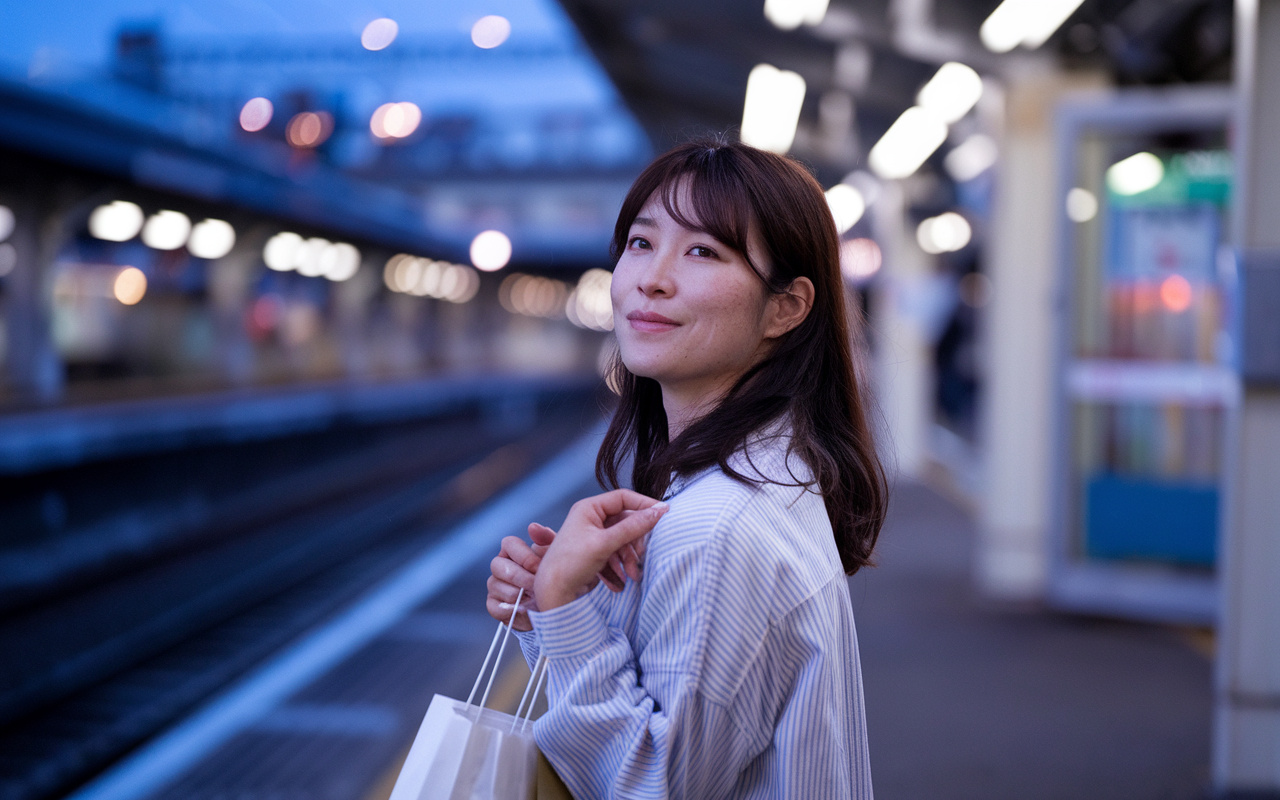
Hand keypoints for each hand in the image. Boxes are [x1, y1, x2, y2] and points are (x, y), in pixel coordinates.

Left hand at [486, 509, 652, 630]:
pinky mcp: (594, 554)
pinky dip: (619, 568)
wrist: (552, 594)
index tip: (664, 515)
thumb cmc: (571, 563)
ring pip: (622, 541)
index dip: (644, 505)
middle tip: (642, 556)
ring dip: (629, 559)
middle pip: (626, 522)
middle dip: (635, 542)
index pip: (624, 498)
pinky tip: (618, 583)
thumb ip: (634, 526)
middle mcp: (591, 519)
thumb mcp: (605, 543)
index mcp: (589, 508)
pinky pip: (614, 555)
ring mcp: (592, 536)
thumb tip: (659, 510)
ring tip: (631, 576)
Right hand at [487, 522, 554, 631]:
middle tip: (537, 587)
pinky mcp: (494, 606)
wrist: (558, 607)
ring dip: (518, 595)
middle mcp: (500, 566)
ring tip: (535, 600)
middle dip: (520, 577)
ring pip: (496, 586)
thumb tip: (532, 527)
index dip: (523, 556)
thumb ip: (548, 540)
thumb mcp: (558, 557)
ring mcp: (495, 586)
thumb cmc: (557, 578)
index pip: (508, 544)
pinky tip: (526, 611)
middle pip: (498, 565)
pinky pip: (494, 607)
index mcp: (513, 551)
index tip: (539, 568)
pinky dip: (511, 611)